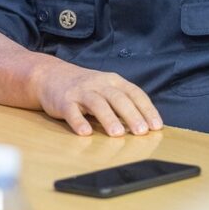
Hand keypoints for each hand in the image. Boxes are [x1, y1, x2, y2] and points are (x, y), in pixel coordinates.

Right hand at [33, 62, 162, 137]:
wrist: (51, 75)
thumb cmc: (85, 87)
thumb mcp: (106, 88)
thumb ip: (123, 102)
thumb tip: (145, 124)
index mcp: (113, 81)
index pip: (134, 93)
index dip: (147, 109)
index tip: (157, 126)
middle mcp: (99, 84)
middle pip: (118, 98)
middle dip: (132, 115)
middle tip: (142, 132)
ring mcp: (81, 92)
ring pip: (97, 104)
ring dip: (109, 119)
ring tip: (118, 134)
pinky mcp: (64, 101)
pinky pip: (72, 112)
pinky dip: (79, 122)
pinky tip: (85, 133)